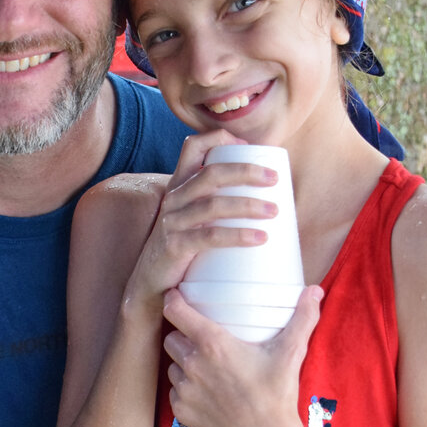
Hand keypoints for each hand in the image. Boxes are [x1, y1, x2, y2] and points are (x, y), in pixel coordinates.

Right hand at [124, 131, 277, 316]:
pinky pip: (209, 237)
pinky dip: (238, 235)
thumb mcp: (193, 221)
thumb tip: (264, 199)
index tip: (252, 147)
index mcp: (179, 186)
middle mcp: (174, 199)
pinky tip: (260, 238)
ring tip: (273, 211)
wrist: (151, 288)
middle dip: (246, 171)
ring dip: (247, 204)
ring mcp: (172, 222)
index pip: (193, 146)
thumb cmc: (182, 253)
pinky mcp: (174, 247)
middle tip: (275, 180)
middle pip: (211, 172)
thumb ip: (216, 206)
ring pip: (212, 204)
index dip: (221, 139)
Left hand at [162, 285, 321, 426]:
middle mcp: (192, 364)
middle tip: (200, 338)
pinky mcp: (182, 412)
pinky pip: (175, 392)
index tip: (177, 296)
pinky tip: (204, 391)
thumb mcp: (291, 353)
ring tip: (204, 366)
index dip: (173, 300)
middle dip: (181, 335)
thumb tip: (314, 291)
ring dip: (183, 363)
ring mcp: (185, 390)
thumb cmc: (278, 396)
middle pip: (171, 338)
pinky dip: (185, 389)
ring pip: (172, 365)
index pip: (175, 311)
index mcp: (212, 344)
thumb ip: (303, 318)